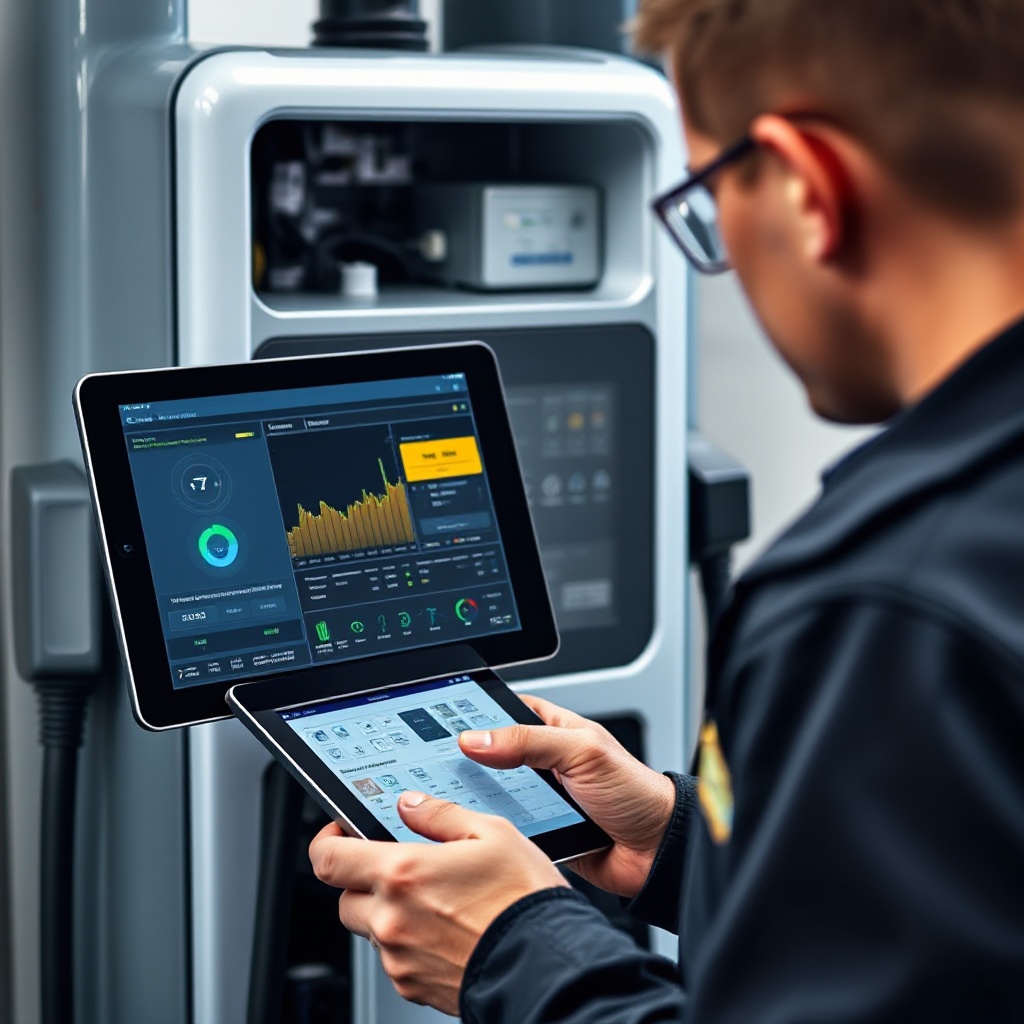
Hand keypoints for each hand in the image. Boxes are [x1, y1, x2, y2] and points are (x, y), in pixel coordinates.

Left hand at [310, 792, 567, 1015]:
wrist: (547, 966)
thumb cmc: (524, 899)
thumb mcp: (492, 833)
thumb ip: (441, 815)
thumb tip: (411, 803)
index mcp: (403, 873)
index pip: (327, 859)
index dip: (327, 841)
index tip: (342, 832)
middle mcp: (391, 920)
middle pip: (345, 897)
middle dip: (366, 880)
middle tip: (404, 868)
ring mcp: (399, 959)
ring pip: (372, 929)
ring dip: (390, 912)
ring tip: (439, 901)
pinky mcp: (413, 987)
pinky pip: (394, 959)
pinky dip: (410, 943)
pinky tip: (448, 930)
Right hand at [458, 695, 676, 897]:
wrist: (658, 851)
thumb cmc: (637, 792)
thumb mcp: (582, 752)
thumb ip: (529, 742)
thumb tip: (477, 738)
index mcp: (556, 731)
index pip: (506, 711)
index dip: (477, 713)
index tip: (442, 720)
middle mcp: (546, 764)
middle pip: (493, 757)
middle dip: (469, 763)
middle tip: (438, 767)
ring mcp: (542, 800)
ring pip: (496, 797)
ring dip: (482, 802)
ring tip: (453, 800)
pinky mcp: (542, 833)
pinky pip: (509, 831)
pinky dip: (497, 833)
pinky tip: (482, 834)